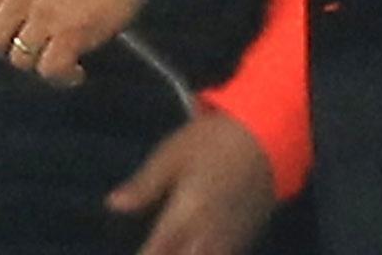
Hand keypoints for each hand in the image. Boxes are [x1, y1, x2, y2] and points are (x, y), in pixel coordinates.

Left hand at [0, 0, 146, 86]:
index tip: (0, 37)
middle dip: (9, 50)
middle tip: (31, 52)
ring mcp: (46, 12)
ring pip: (20, 58)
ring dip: (40, 63)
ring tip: (62, 61)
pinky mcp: (71, 33)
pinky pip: (51, 70)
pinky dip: (62, 76)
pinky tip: (77, 72)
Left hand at [109, 112, 278, 254]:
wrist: (268, 137)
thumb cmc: (213, 141)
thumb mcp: (173, 154)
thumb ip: (144, 184)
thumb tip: (114, 204)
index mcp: (186, 215)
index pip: (157, 253)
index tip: (136, 250)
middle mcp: (207, 237)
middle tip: (153, 247)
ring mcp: (229, 243)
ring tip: (170, 247)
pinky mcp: (244, 241)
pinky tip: (193, 248)